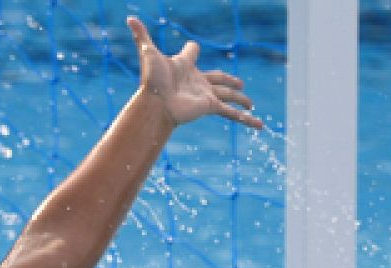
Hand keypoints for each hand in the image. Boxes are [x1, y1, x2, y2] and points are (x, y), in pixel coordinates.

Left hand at [128, 16, 261, 129]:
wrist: (155, 102)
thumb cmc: (152, 79)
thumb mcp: (148, 53)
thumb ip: (141, 35)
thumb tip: (129, 18)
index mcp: (185, 67)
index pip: (191, 54)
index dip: (191, 51)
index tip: (193, 49)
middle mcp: (197, 81)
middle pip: (219, 79)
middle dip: (229, 81)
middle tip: (239, 84)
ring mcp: (205, 95)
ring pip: (228, 96)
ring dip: (241, 100)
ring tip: (251, 103)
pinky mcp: (210, 106)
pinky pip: (232, 113)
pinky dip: (247, 120)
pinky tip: (260, 126)